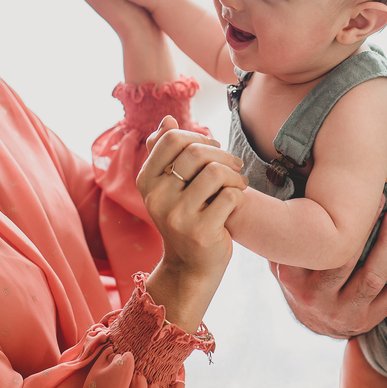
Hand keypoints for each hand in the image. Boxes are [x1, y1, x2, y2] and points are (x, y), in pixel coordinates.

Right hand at [140, 117, 246, 332]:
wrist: (191, 268)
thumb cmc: (185, 218)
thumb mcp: (169, 187)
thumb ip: (165, 153)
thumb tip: (167, 120)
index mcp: (146, 181)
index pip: (172, 139)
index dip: (199, 137)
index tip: (213, 148)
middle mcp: (156, 198)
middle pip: (197, 152)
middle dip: (223, 155)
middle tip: (235, 165)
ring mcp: (177, 217)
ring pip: (216, 172)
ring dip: (235, 175)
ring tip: (238, 184)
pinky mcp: (201, 232)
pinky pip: (231, 196)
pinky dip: (240, 195)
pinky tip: (237, 202)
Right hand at [269, 204, 386, 338]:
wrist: (313, 322)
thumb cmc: (301, 275)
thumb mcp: (283, 258)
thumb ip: (282, 234)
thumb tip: (274, 196)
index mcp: (293, 279)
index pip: (320, 249)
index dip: (341, 222)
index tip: (356, 195)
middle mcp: (318, 299)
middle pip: (348, 260)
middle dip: (369, 227)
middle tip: (383, 199)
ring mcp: (345, 313)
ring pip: (374, 278)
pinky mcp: (368, 321)